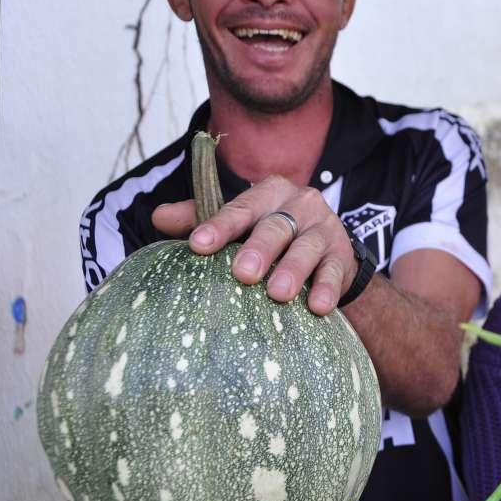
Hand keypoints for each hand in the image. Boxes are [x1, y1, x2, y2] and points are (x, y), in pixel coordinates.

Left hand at [153, 175, 358, 314]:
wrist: (326, 252)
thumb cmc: (271, 236)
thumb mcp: (240, 224)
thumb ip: (201, 219)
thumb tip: (159, 217)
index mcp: (268, 193)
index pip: (240, 208)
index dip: (219, 226)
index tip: (198, 246)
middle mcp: (298, 204)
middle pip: (276, 225)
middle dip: (259, 249)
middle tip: (242, 274)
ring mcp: (324, 229)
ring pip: (306, 247)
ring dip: (292, 270)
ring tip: (278, 294)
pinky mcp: (342, 255)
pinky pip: (333, 271)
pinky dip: (326, 289)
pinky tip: (317, 307)